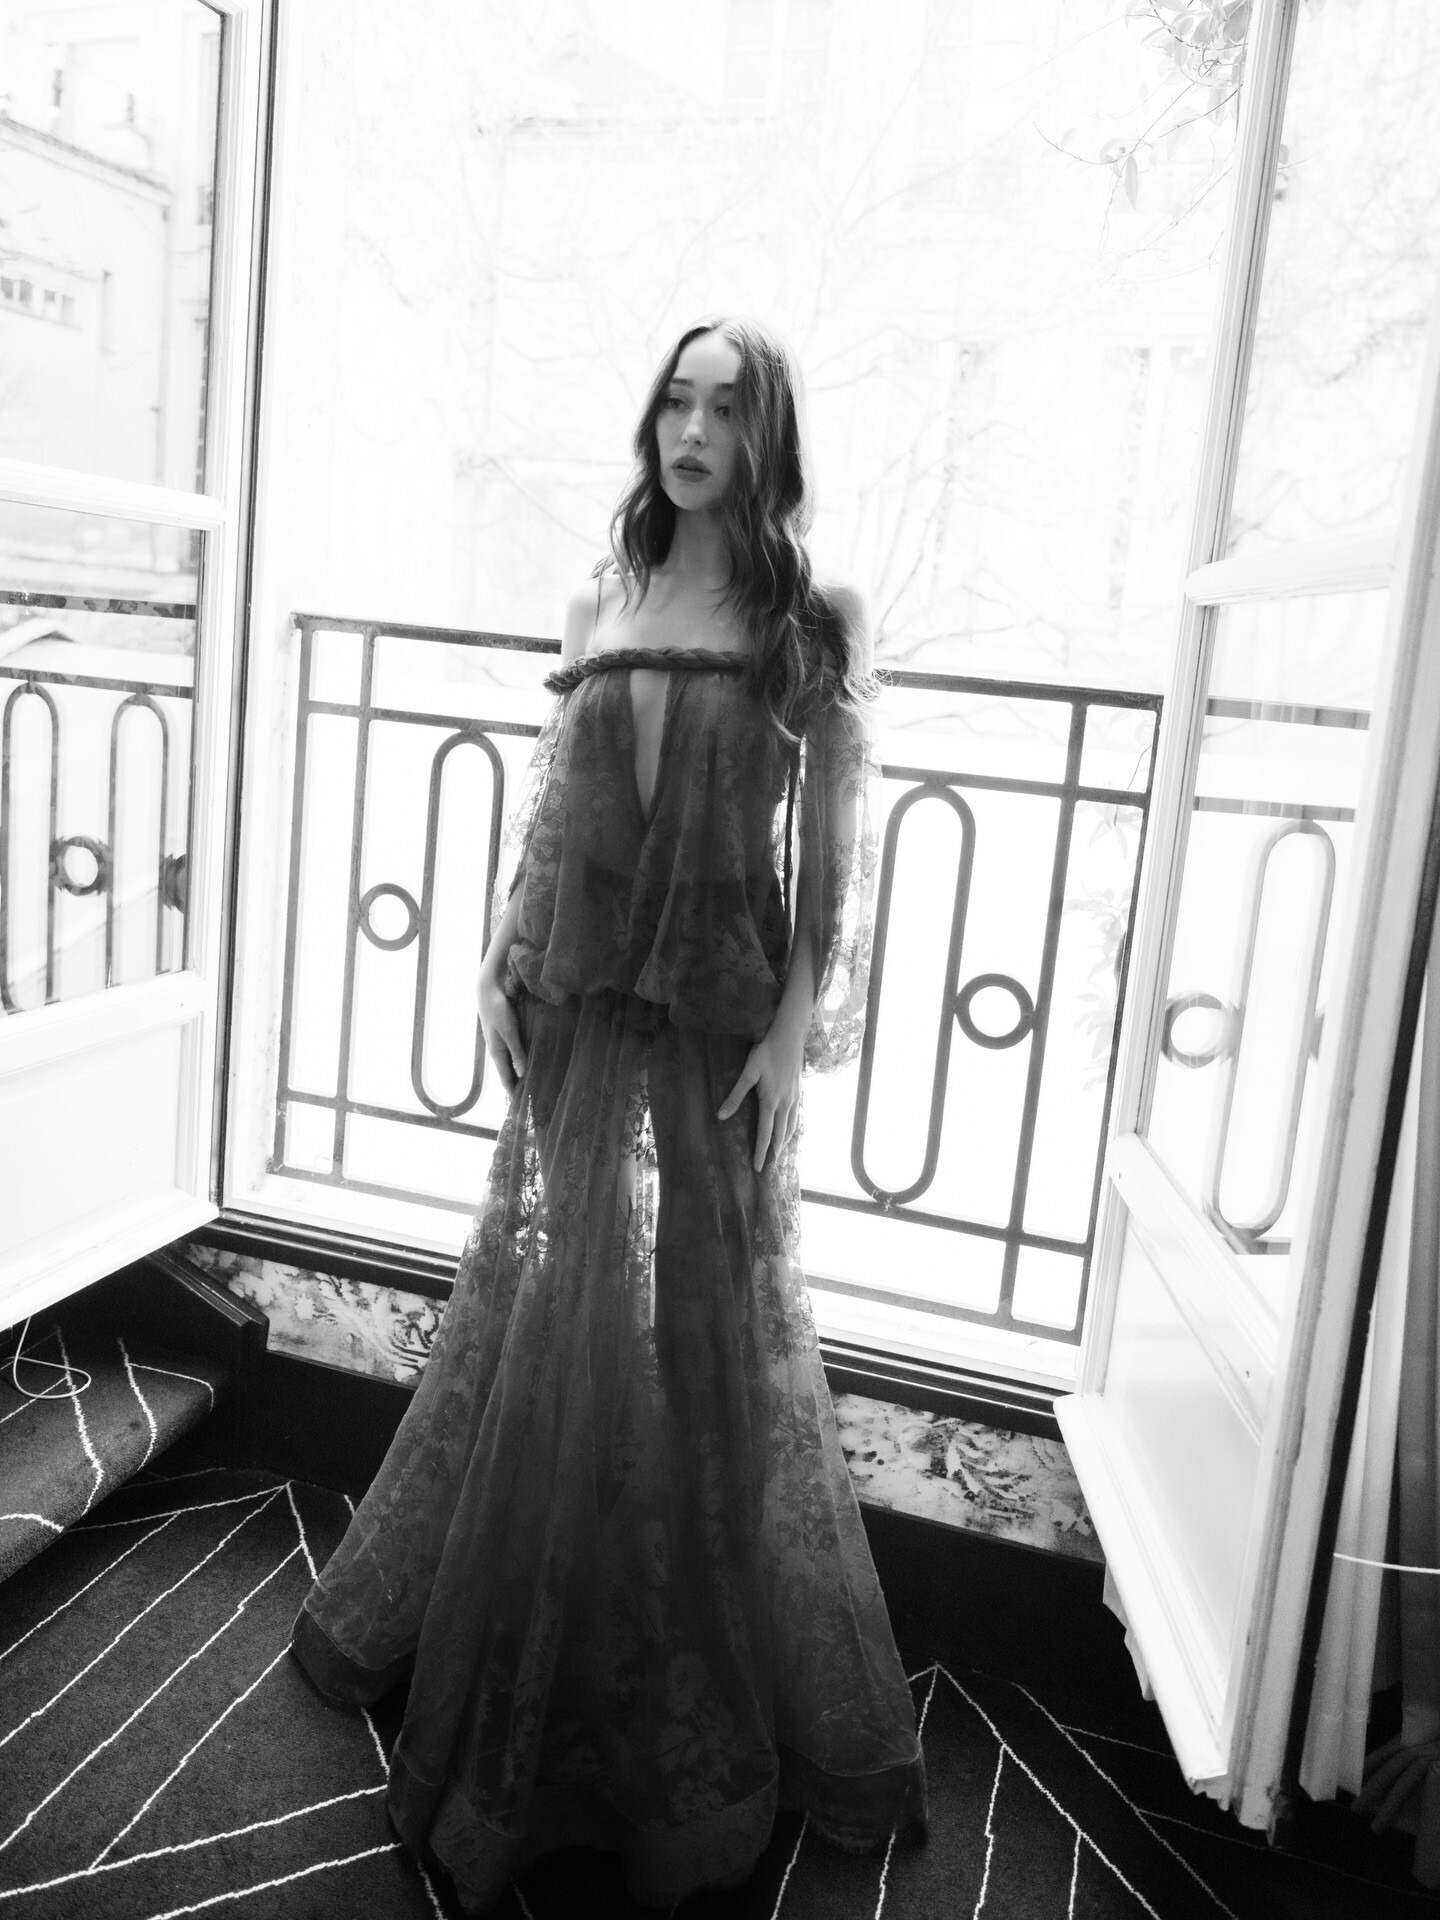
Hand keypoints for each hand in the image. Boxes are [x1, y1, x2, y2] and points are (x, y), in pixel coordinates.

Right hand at [478, 967, 526, 1094]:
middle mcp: (497, 1050)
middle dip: (516, 1087)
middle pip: (508, 1074)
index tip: (522, 1107)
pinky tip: (526, 1062)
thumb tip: (522, 1075)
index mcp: (497, 1053)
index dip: (513, 1093)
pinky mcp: (503, 1034)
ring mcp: (499, 1042)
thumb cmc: (498, 1010)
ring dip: (518, 1074)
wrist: (488, 989)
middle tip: (529, 1100)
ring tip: (529, 1085)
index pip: (506, 1079)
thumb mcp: (510, 1032)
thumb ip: (517, 1053)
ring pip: (510, 1064)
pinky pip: (512, 1053)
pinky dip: (518, 1061)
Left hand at [717, 1013, 805, 1173]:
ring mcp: (794, 1098)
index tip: (758, 1168)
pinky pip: (796, 1117)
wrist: (790, 1036)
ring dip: (785, 1143)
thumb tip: (721, 1116)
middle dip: (775, 1153)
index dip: (761, 1153)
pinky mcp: (799, 1092)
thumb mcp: (748, 1073)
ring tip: (780, 1155)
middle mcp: (785, 1104)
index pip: (766, 1134)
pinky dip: (792, 1129)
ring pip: (791, 1127)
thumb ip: (735, 1096)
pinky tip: (790, 1129)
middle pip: (780, 1135)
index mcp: (770, 1102)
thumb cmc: (766, 1052)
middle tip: (770, 1168)